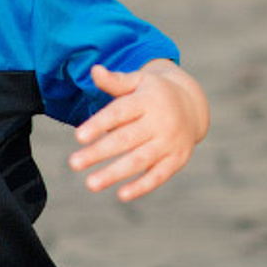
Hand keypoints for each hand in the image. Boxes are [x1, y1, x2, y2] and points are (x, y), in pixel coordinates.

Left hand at [69, 59, 209, 201]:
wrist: (192, 105)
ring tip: (90, 184)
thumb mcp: (138, 81)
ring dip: (115, 173)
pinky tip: (121, 195)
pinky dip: (142, 186)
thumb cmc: (153, 93)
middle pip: (126, 139)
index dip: (99, 124)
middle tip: (73, 163)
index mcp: (148, 101)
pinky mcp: (177, 159)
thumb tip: (94, 71)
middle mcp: (161, 122)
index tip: (78, 136)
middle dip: (99, 152)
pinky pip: (159, 175)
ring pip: (140, 160)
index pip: (120, 113)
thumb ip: (116, 81)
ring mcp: (170, 142)